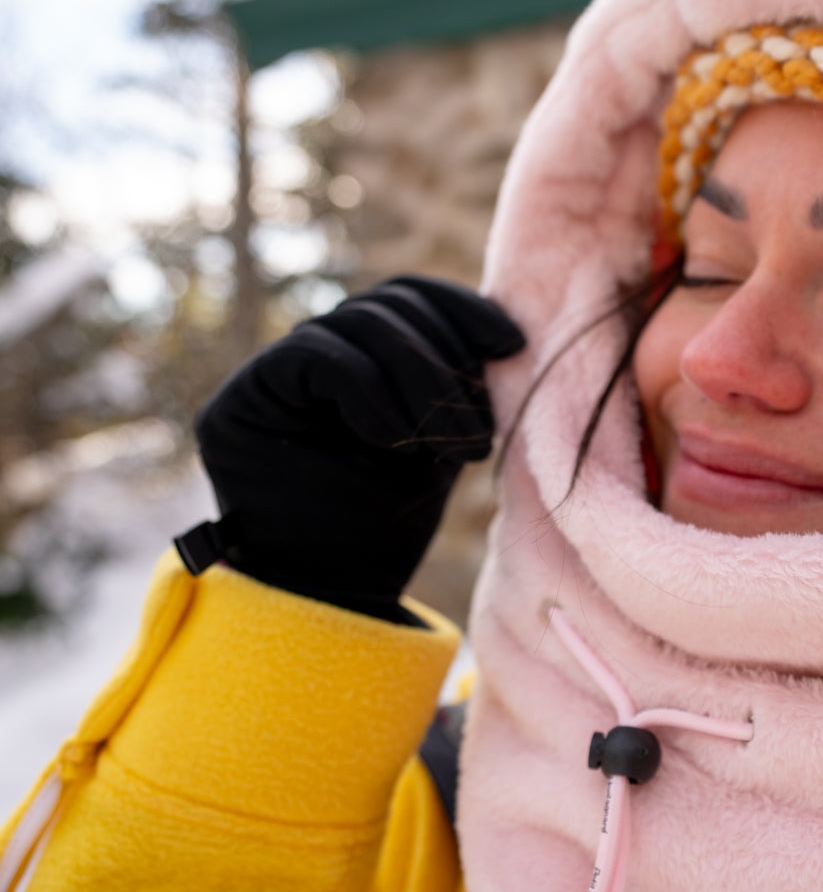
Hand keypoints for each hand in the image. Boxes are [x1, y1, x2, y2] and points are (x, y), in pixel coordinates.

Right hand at [176, 276, 524, 622]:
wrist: (336, 594)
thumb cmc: (389, 523)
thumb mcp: (442, 441)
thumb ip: (453, 381)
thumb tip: (504, 326)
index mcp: (364, 356)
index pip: (411, 297)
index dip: (463, 309)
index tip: (511, 345)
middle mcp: (316, 353)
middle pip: (391, 304)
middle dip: (447, 363)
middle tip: (478, 438)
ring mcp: (274, 371)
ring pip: (360, 322)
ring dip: (420, 381)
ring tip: (447, 449)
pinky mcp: (243, 399)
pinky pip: (316, 356)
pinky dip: (368, 394)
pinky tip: (395, 442)